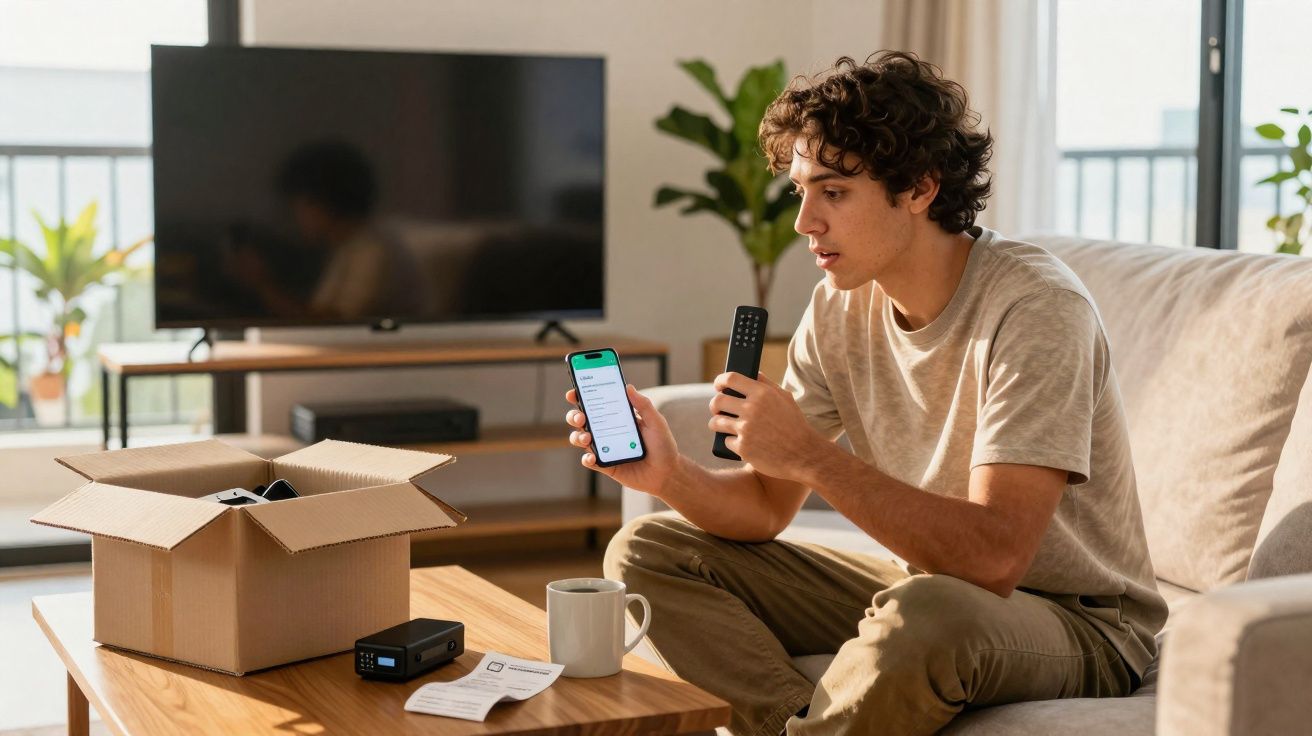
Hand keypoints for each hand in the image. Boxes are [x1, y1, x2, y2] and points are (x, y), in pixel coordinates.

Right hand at [564, 384, 679, 495]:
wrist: (667, 474)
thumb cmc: (663, 446)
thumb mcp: (656, 423)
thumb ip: (643, 405)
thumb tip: (628, 386)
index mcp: (617, 416)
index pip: (595, 403)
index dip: (580, 396)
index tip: (573, 392)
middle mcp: (606, 430)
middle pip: (582, 420)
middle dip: (574, 416)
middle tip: (581, 417)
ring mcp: (604, 448)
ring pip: (580, 439)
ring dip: (577, 436)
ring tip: (587, 437)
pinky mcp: (605, 465)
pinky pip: (589, 461)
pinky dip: (587, 458)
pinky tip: (592, 457)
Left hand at [708, 372, 828, 480]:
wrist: (804, 455)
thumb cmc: (794, 424)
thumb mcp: (785, 398)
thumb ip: (766, 384)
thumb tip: (750, 374)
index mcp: (762, 393)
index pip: (730, 378)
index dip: (720, 381)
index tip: (718, 386)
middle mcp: (752, 409)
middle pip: (718, 401)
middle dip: (715, 405)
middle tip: (717, 409)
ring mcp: (746, 429)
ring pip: (716, 422)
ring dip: (717, 424)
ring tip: (722, 426)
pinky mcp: (743, 448)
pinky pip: (727, 441)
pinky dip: (732, 443)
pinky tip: (742, 443)